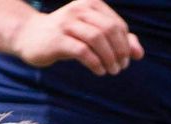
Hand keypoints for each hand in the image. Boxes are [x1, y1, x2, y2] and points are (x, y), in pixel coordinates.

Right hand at [11, 0, 143, 75]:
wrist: (30, 36)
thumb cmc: (68, 36)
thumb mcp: (94, 35)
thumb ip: (119, 41)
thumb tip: (139, 53)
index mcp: (90, 4)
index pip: (118, 26)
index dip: (126, 45)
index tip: (125, 60)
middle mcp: (78, 9)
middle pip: (110, 30)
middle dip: (120, 52)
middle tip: (120, 67)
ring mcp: (66, 23)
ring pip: (98, 39)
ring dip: (110, 58)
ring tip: (111, 70)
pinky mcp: (57, 39)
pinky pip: (83, 51)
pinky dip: (96, 63)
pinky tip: (99, 71)